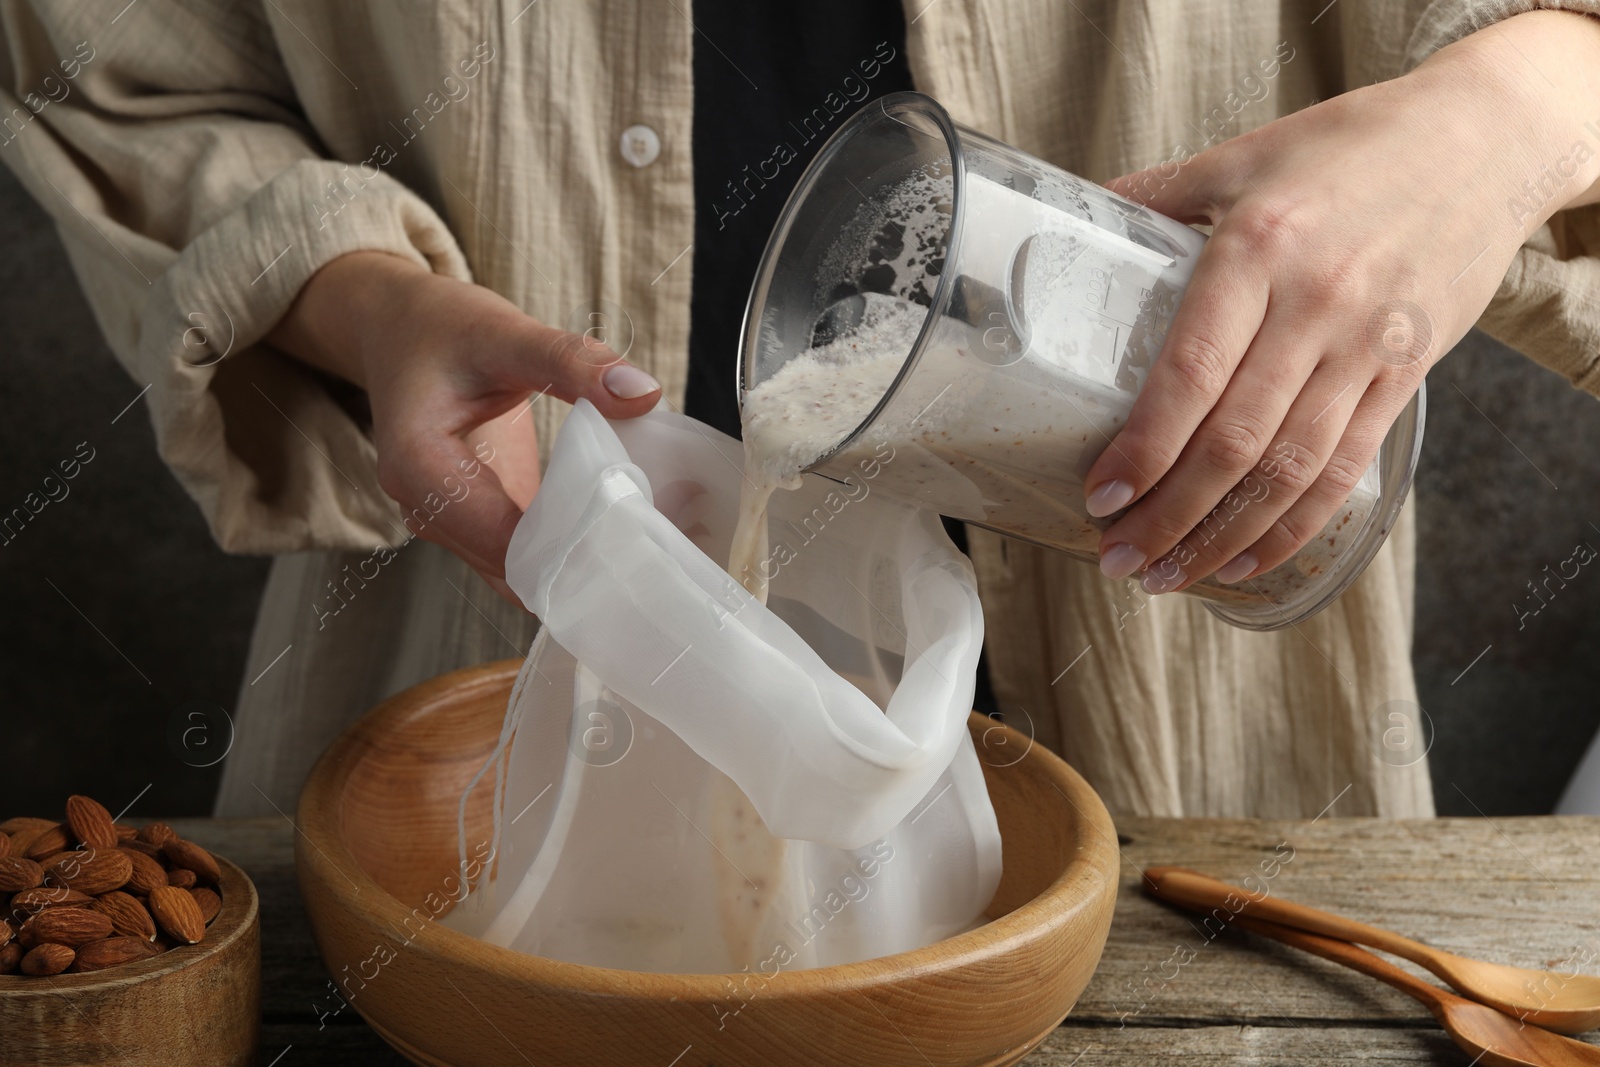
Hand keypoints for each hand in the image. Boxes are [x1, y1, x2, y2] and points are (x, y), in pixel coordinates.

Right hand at [268, 251, 660, 592]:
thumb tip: (642, 391)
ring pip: (519, 574)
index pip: (500, 539)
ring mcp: (448, 524)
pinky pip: (523, 558)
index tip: (634, 539)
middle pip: (512, 566)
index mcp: (417, 468)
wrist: (402, 331)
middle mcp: (426, 509)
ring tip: (646, 542)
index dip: (568, 547)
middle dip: (581, 561)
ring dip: (578, 562)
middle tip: (656, 546)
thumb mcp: (505, 332)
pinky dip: (567, 549)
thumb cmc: (442, 329)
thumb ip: (571, 360)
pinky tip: (619, 531)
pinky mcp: (474, 524)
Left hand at [1084, 10, 1599, 593]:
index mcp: (1257, 250)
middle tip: (1118, 558)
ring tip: (1169, 576)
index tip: (1100, 496)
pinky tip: (1247, 560)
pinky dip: (1294, 525)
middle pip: (1235, 441)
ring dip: (1223, 536)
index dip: (1144, 447)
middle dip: (1169, 515)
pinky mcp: (1406, 374)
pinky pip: (1345, 468)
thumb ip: (1161, 193)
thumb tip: (1083, 213)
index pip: (1191, 373)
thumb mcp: (1246, 155)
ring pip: (1290, 471)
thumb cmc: (1353, 145)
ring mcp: (1365, 347)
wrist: (1487, 138)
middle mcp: (1313, 306)